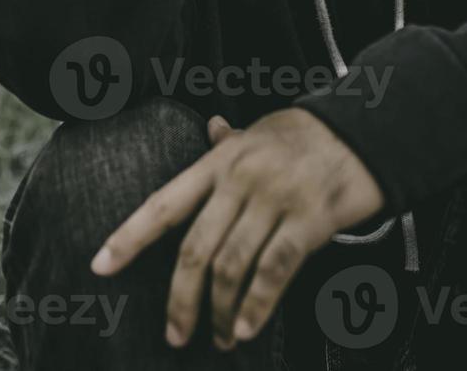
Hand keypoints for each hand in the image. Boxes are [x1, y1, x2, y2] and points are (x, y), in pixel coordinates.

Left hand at [89, 107, 383, 350]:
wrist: (368, 128)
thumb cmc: (309, 134)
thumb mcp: (262, 131)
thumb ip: (232, 142)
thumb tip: (212, 129)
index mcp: (219, 162)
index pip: (163, 204)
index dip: (128, 237)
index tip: (98, 266)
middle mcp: (240, 181)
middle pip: (195, 249)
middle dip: (180, 299)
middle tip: (175, 335)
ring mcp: (275, 199)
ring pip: (232, 266)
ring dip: (220, 312)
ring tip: (219, 339)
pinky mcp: (310, 219)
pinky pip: (275, 270)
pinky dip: (257, 305)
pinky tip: (245, 329)